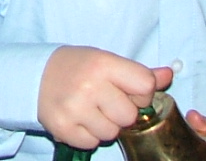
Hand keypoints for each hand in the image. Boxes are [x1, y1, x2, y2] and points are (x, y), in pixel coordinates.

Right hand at [38, 46, 171, 148]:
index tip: (126, 89)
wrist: (35, 74)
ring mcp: (74, 108)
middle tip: (105, 101)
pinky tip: (78, 119)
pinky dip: (87, 135)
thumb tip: (169, 75)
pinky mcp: (62, 127)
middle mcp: (89, 85)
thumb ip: (139, 72)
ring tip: (90, 109)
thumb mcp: (107, 61)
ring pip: (111, 133)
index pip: (145, 86)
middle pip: (130, 115)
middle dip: (121, 112)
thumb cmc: (78, 67)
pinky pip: (91, 144)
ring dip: (104, 125)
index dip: (140, 92)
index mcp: (103, 63)